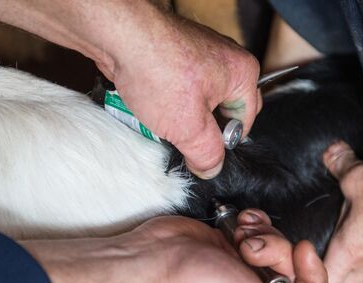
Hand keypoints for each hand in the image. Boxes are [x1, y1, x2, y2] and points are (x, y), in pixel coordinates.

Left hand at [0, 0, 261, 178]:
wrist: (117, 35)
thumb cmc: (157, 68)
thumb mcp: (188, 128)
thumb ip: (206, 154)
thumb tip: (211, 168)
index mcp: (243, 74)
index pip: (244, 122)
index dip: (223, 143)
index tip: (202, 153)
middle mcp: (227, 58)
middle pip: (223, 109)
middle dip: (203, 127)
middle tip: (182, 137)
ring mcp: (202, 52)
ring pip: (200, 99)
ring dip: (183, 114)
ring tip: (162, 119)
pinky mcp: (177, 51)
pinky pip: (181, 86)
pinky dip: (169, 99)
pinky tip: (152, 104)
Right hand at [20, 209, 342, 282]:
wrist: (155, 258)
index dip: (313, 274)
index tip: (302, 251)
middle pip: (296, 267)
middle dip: (278, 250)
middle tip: (252, 250)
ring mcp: (247, 268)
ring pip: (280, 243)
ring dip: (263, 234)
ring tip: (239, 239)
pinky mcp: (235, 243)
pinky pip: (262, 227)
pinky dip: (253, 221)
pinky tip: (236, 224)